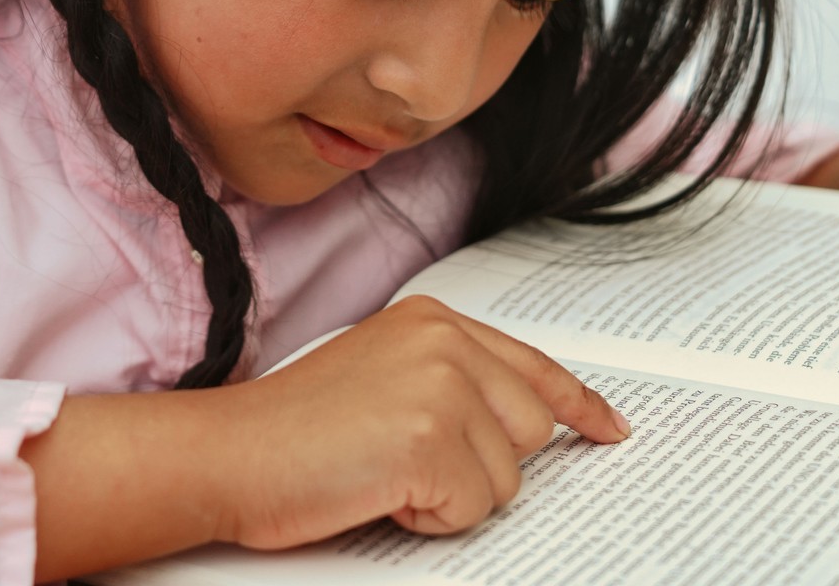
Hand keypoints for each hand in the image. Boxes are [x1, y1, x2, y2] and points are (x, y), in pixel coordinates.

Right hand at [212, 295, 629, 549]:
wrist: (229, 452)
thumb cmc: (292, 429)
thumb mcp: (380, 376)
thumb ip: (448, 381)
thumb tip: (523, 421)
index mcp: (432, 320)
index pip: (532, 366)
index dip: (577, 404)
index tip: (609, 428)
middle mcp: (445, 341)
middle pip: (530, 429)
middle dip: (481, 464)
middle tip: (404, 462)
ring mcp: (441, 387)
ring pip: (507, 478)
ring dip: (452, 495)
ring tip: (383, 473)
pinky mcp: (430, 439)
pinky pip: (473, 509)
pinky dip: (429, 518)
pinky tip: (378, 491)